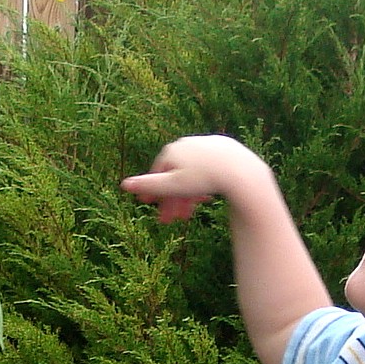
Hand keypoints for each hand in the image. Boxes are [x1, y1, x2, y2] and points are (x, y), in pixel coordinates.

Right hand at [121, 135, 266, 223]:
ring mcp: (206, 143)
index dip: (155, 194)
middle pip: (176, 175)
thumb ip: (148, 185)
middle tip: (175, 220)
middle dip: (174, 199)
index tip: (153, 209)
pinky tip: (208, 198)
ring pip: (193, 173)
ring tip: (192, 212)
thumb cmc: (204, 179)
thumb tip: (123, 184)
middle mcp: (187, 143)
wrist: (241, 172)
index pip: (158, 175)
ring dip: (189, 195)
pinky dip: (205, 183)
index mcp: (172, 151)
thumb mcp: (172, 186)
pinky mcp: (225, 147)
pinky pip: (210, 167)